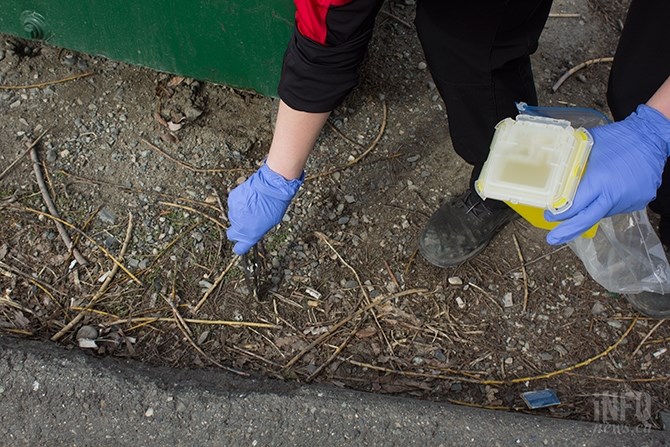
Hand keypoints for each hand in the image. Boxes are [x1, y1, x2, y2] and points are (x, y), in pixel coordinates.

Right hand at [226, 164, 302, 254]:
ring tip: (252, 206)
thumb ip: (257, 230)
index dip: (239, 247)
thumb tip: (252, 230)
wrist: (271, 187)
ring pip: (233, 218)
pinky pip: (233, 205)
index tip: (240, 245)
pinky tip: (249, 198)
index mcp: (250, 235)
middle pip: (231, 234)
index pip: (239, 249)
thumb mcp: (270, 223)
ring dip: (239, 214)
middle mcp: (239, 227)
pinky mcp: (231, 200)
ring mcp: (234, 213)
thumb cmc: (275, 205)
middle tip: (245, 223)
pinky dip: (239, 203)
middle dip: (236, 231)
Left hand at [545, 104, 669, 244]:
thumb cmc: (618, 138)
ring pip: (602, 212)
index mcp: (600, 181)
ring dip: (591, 209)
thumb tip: (553, 170)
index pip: (575, 206)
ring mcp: (629, 200)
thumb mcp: (588, 146)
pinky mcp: (639, 201)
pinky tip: (607, 191)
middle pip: (587, 219)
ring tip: (589, 197)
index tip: (549, 215)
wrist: (652, 137)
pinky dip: (607, 203)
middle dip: (568, 231)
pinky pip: (616, 207)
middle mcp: (615, 195)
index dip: (560, 214)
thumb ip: (572, 162)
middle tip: (552, 238)